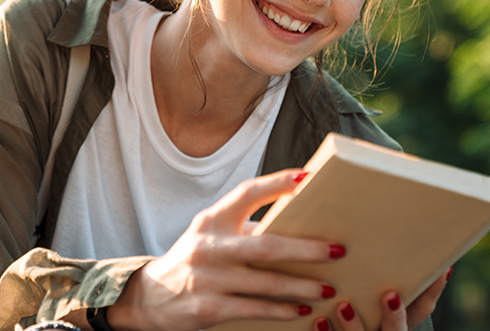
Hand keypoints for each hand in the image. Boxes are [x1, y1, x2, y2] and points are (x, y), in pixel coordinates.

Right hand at [107, 170, 345, 330]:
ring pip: (266, 283)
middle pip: (267, 245)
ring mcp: (207, 278)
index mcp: (212, 219)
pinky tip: (302, 310)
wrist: (152, 296)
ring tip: (328, 286)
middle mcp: (208, 245)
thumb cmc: (195, 260)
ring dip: (302, 286)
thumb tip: (299, 226)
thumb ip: (246, 229)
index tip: (308, 178)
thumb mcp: (212, 236)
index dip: (278, 183)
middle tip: (338, 249)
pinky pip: (254, 309)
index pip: (247, 193)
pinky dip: (282, 310)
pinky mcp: (208, 308)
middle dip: (307, 249)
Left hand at [312, 269, 450, 330]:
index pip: (423, 307)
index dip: (433, 290)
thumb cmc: (364, 297)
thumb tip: (396, 220)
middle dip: (395, 315)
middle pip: (397, 330)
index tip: (441, 270)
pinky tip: (318, 319)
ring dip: (354, 325)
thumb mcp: (375, 283)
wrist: (344, 329)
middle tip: (390, 295)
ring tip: (344, 305)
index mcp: (401, 320)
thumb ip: (381, 266)